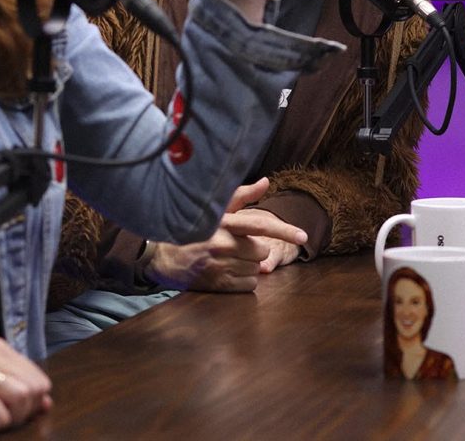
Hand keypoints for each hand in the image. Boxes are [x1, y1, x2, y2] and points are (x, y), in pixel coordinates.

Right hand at [146, 178, 306, 291]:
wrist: (161, 256)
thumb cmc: (191, 228)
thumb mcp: (214, 209)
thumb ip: (242, 195)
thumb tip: (266, 181)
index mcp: (222, 222)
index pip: (259, 224)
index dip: (283, 230)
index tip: (303, 236)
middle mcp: (222, 243)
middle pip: (262, 250)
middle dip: (255, 249)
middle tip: (236, 245)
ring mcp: (220, 265)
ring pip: (257, 268)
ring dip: (249, 264)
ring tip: (228, 257)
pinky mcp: (218, 284)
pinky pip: (250, 284)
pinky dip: (245, 279)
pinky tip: (229, 270)